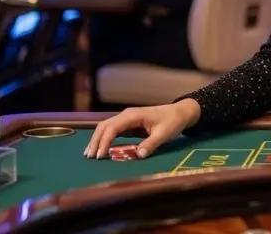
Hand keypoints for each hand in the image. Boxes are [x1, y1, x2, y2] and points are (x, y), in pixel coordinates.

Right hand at [85, 100, 200, 159]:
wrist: (180, 112)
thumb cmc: (172, 121)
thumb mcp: (164, 134)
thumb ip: (151, 144)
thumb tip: (138, 155)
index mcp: (133, 115)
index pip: (113, 128)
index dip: (105, 141)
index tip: (101, 156)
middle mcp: (126, 115)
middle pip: (104, 126)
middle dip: (95, 141)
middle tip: (89, 157)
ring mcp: (126, 119)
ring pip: (106, 128)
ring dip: (97, 140)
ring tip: (90, 155)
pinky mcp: (128, 124)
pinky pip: (112, 131)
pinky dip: (104, 139)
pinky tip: (100, 150)